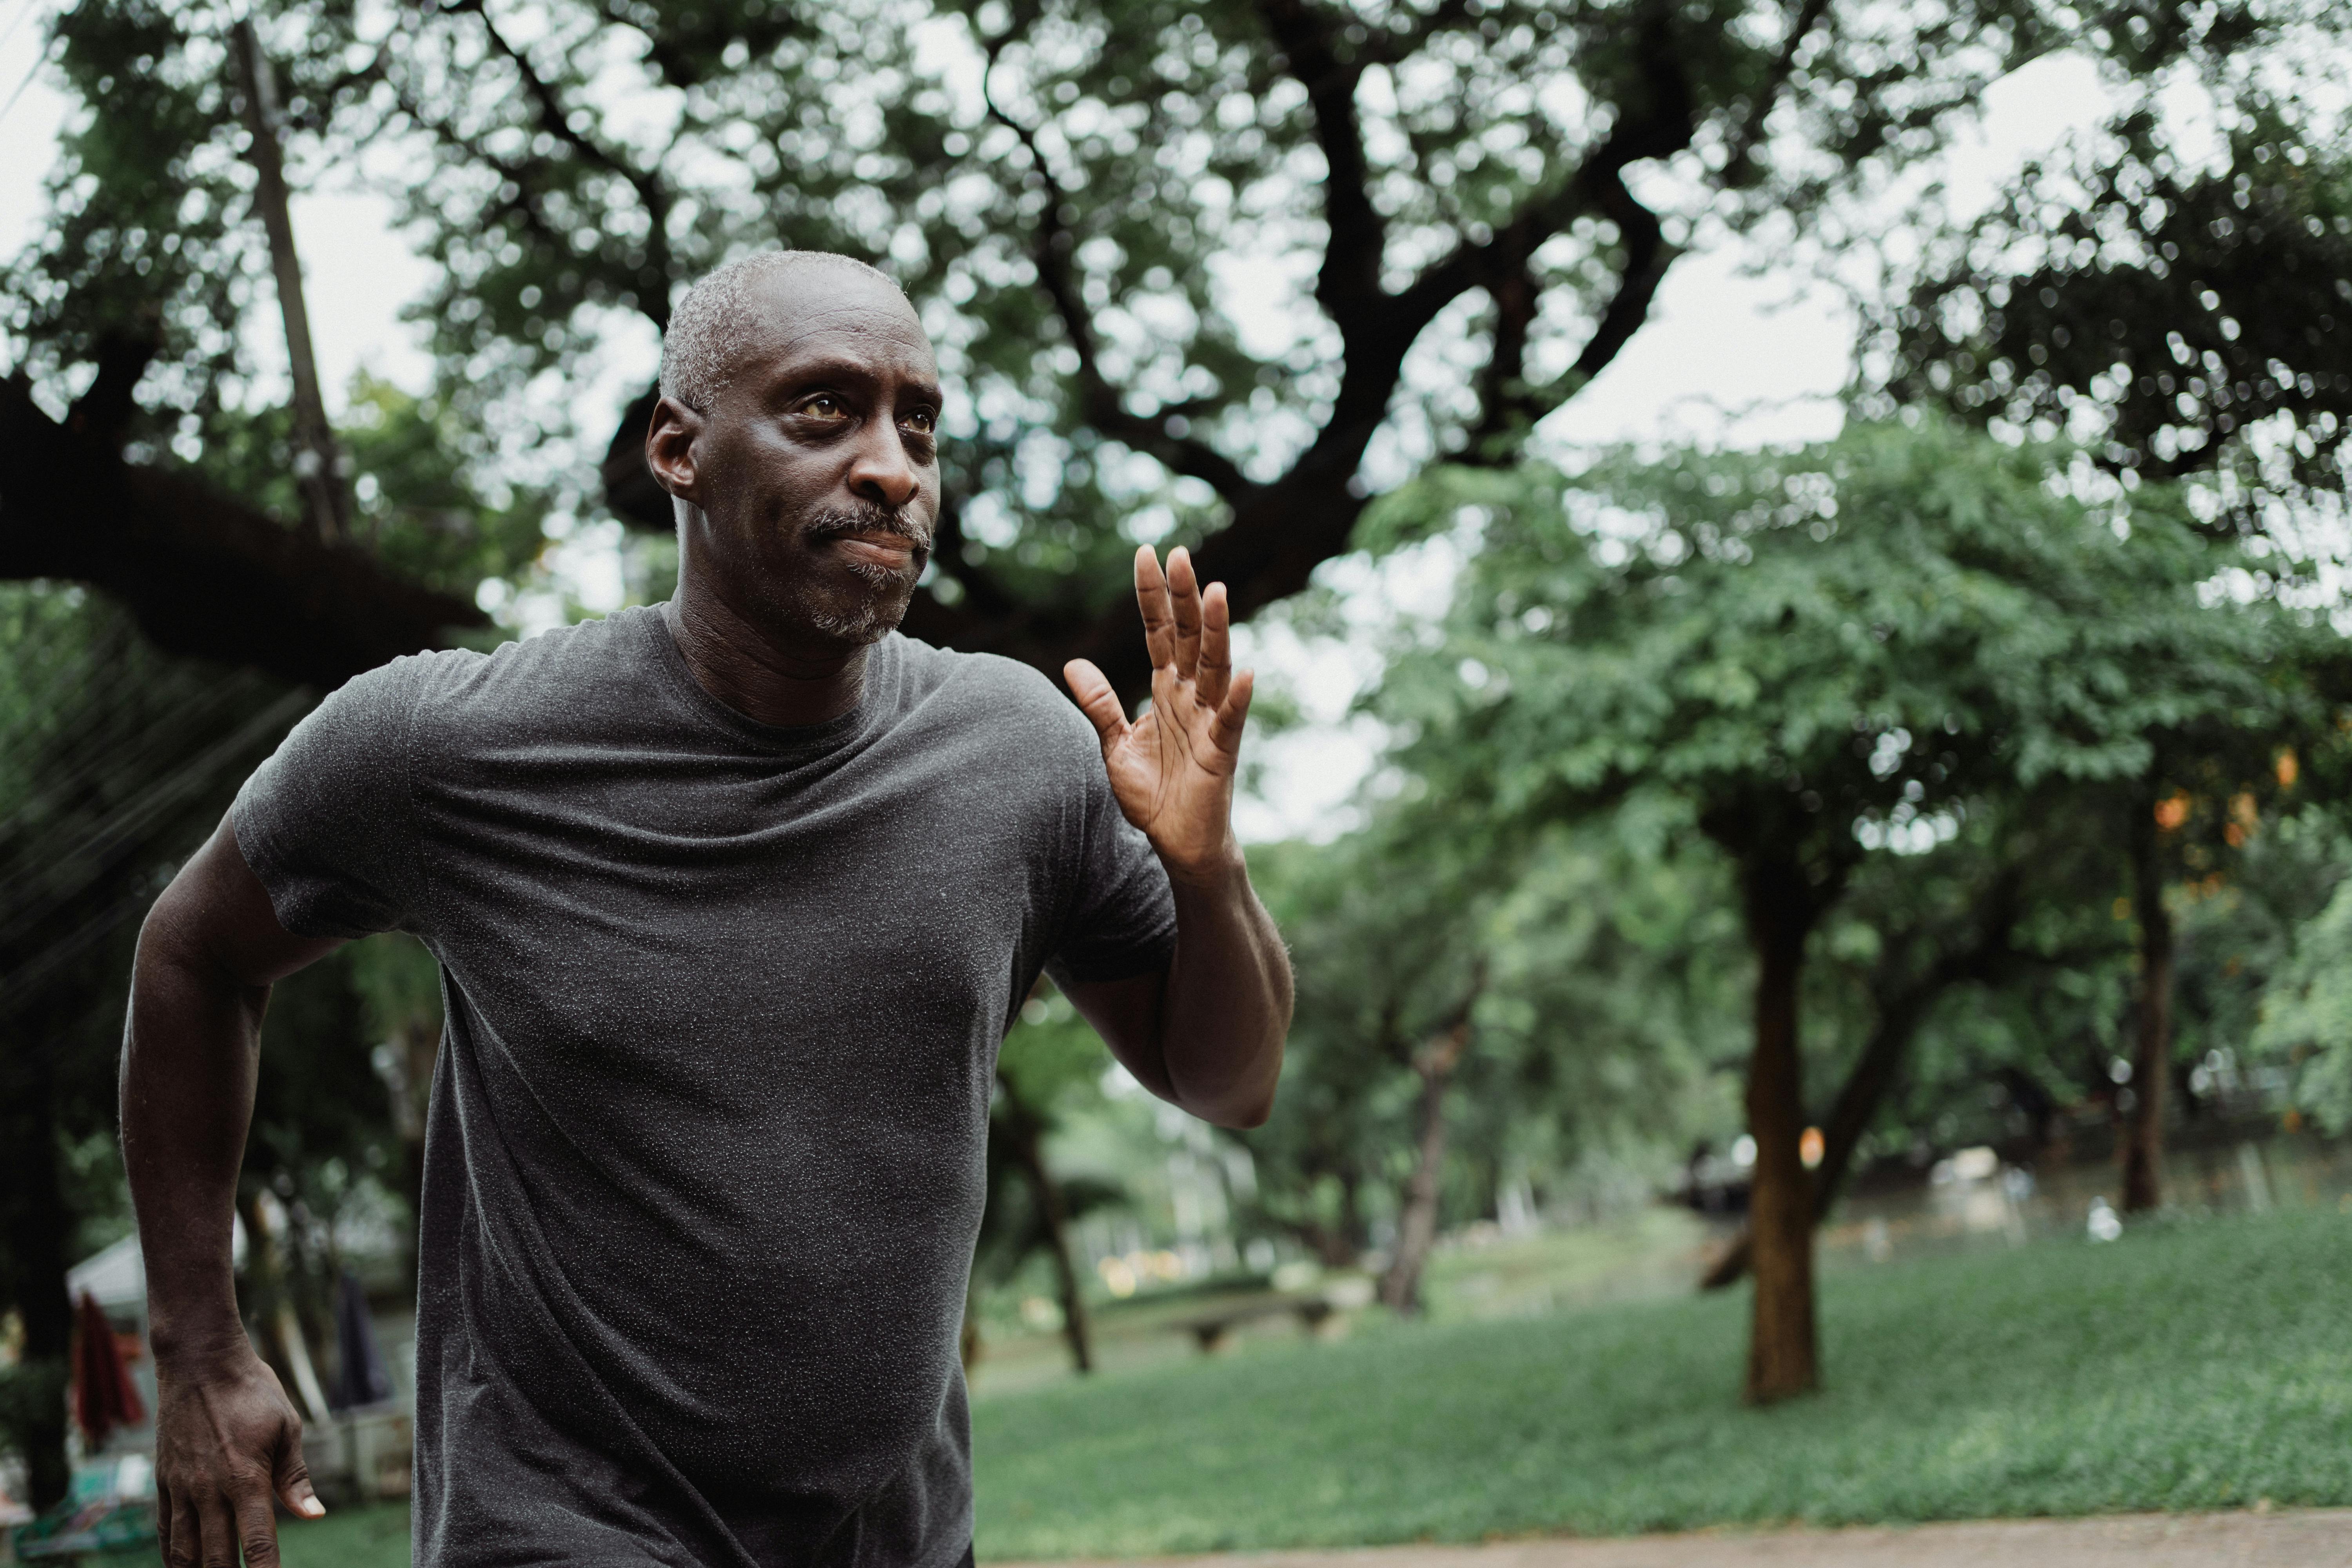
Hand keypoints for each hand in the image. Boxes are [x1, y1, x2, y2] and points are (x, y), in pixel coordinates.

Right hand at [154, 1345, 320, 1567]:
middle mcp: (209, 1489)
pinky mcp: (164, 1480)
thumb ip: (294, 1477)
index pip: (257, 1541)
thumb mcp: (286, 1427)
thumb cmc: (252, 1391)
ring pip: (183, 1551)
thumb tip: (314, 1515)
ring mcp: (181, 1487)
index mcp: (246, 1478)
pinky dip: (171, 1555)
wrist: (200, 1363)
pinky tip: (181, 1566)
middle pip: (215, 1556)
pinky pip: (164, 1529)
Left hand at [1064, 545, 1254, 884]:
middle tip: (1179, 552)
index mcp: (1165, 691)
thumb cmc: (1154, 796)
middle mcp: (1190, 698)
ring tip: (1216, 591)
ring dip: (1216, 630)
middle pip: (1187, 637)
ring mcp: (1209, 722)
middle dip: (1183, 596)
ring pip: (1214, 667)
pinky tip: (1248, 674)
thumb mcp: (1116, 745)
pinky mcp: (1222, 753)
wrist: (1178, 845)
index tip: (1146, 553)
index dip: (1152, 596)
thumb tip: (1072, 662)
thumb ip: (1100, 704)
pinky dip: (1238, 699)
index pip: (1158, 632)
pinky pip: (1231, 722)